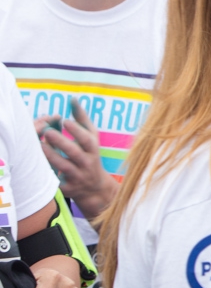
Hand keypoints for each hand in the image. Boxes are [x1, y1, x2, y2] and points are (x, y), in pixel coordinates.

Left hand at [37, 99, 117, 216]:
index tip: (64, 121)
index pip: (87, 139)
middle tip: (47, 131)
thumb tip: (72, 99)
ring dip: (51, 155)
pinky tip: (38, 164)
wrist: (94, 187)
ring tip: (38, 145)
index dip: (77, 130)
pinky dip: (48, 173)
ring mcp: (78, 176)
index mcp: (93, 150)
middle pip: (74, 152)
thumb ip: (82, 119)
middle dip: (61, 142)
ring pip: (63, 166)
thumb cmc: (90, 155)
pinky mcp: (68, 188)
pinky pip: (56, 181)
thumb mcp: (92, 138)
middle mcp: (87, 163)